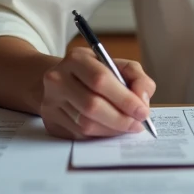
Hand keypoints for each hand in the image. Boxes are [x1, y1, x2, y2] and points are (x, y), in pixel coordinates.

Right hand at [41, 47, 155, 139]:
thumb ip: (137, 78)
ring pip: (85, 124)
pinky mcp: (50, 121)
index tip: (143, 112)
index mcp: (76, 59)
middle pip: (92, 105)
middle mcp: (58, 79)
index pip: (101, 80)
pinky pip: (79, 134)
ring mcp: (51, 101)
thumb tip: (142, 101)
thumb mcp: (117, 65)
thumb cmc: (95, 73)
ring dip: (112, 129)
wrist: (61, 81)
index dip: (125, 99)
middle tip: (138, 124)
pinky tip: (110, 129)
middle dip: (121, 119)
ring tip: (127, 127)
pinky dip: (100, 135)